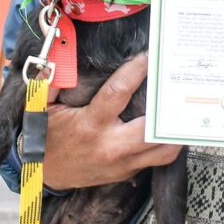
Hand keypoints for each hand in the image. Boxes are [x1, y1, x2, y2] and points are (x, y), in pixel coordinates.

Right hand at [43, 53, 181, 189]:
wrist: (42, 173)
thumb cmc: (47, 136)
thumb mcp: (45, 106)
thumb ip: (57, 79)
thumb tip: (65, 50)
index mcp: (91, 124)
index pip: (119, 92)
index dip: (136, 70)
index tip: (148, 56)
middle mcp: (110, 145)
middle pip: (151, 128)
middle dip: (165, 107)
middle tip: (175, 86)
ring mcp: (121, 163)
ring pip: (162, 151)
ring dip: (174, 132)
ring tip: (182, 111)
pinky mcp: (126, 174)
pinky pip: (155, 160)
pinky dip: (165, 144)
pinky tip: (169, 129)